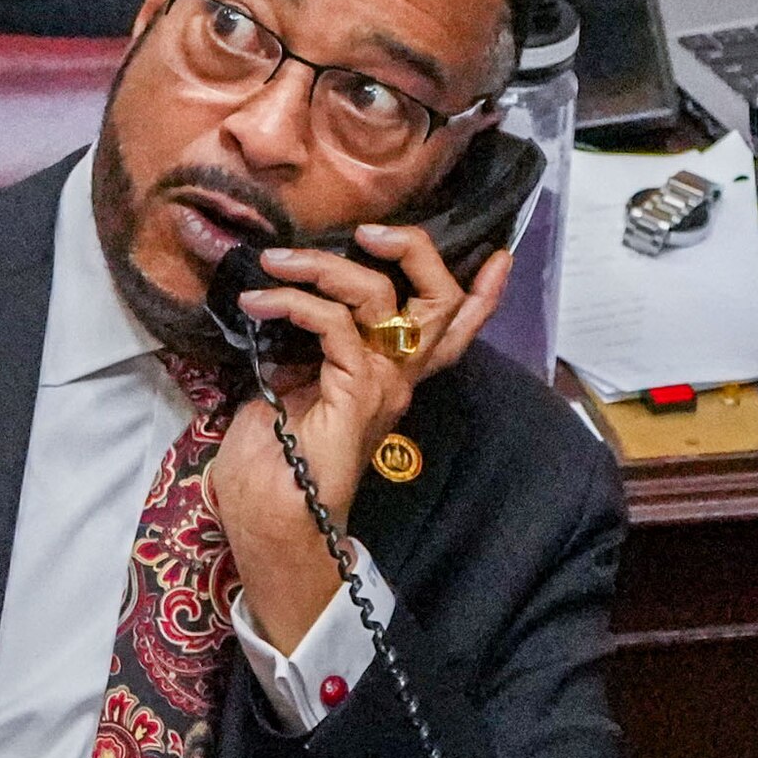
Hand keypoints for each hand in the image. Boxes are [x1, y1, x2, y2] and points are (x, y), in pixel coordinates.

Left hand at [206, 216, 511, 644]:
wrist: (273, 525)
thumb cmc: (274, 467)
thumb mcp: (291, 391)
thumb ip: (304, 352)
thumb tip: (281, 311)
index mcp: (390, 378)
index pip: (454, 331)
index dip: (481, 293)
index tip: (496, 255)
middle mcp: (399, 379)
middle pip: (440, 300)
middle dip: (414, 249)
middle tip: (367, 231)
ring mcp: (383, 385)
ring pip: (381, 295)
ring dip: (323, 266)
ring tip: (275, 262)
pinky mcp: (358, 393)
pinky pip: (335, 324)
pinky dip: (294, 302)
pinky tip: (261, 304)